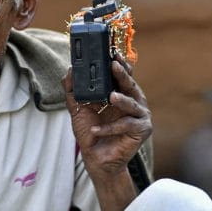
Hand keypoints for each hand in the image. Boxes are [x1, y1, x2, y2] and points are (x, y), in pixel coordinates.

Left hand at [63, 55, 151, 179]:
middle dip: (122, 74)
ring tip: (111, 97)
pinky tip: (96, 129)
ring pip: (133, 103)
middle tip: (113, 65)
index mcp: (120, 92)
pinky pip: (127, 125)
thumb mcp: (78, 108)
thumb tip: (69, 70)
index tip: (111, 53)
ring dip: (122, 100)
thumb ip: (73, 90)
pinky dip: (110, 127)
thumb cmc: (90, 131)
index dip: (118, 63)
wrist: (96, 157)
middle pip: (130, 84)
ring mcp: (140, 115)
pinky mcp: (142, 130)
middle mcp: (133, 101)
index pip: (122, 74)